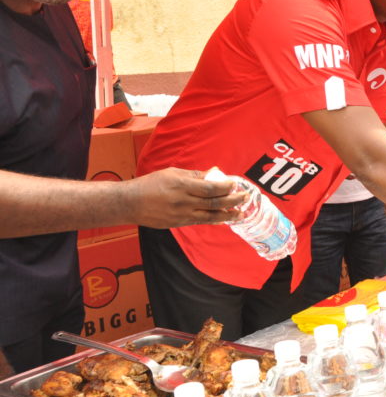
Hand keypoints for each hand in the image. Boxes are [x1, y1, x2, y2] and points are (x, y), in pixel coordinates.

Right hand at [124, 168, 244, 227]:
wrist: (130, 203)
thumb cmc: (150, 184)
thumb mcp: (172, 173)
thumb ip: (194, 175)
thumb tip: (213, 173)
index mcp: (181, 185)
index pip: (209, 188)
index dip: (225, 187)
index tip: (235, 184)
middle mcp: (183, 201)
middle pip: (213, 202)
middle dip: (232, 200)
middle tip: (246, 197)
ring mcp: (181, 214)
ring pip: (210, 216)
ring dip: (228, 214)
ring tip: (241, 213)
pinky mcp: (178, 223)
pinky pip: (200, 221)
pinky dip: (214, 220)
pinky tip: (224, 218)